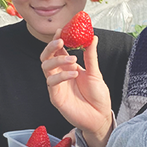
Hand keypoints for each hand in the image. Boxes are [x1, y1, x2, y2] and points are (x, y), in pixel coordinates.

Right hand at [40, 32, 112, 146]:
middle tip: (60, 41)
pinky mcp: (56, 97)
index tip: (62, 29)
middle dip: (51, 47)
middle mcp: (60, 74)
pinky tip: (74, 74)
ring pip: (46, 67)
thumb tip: (92, 37)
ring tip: (73, 61)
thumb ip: (91, 56)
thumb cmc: (97, 97)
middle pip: (46, 57)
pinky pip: (52, 83)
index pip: (58, 50)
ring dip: (58, 60)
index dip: (57, 39)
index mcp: (68, 67)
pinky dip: (62, 76)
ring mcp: (57, 86)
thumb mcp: (96, 73)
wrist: (100, 117)